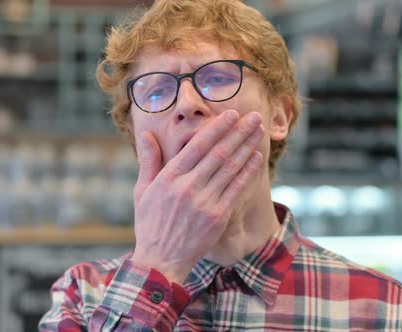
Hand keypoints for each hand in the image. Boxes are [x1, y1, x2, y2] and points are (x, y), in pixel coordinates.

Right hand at [131, 110, 264, 283]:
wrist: (161, 260)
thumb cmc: (150, 224)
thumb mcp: (143, 191)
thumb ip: (149, 161)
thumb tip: (147, 134)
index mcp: (169, 178)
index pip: (197, 146)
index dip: (216, 128)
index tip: (231, 114)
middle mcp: (187, 187)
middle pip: (218, 153)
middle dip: (238, 132)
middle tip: (253, 116)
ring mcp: (204, 202)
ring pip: (230, 168)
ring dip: (247, 147)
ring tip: (258, 131)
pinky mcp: (217, 217)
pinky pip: (236, 189)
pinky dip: (247, 171)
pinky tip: (257, 157)